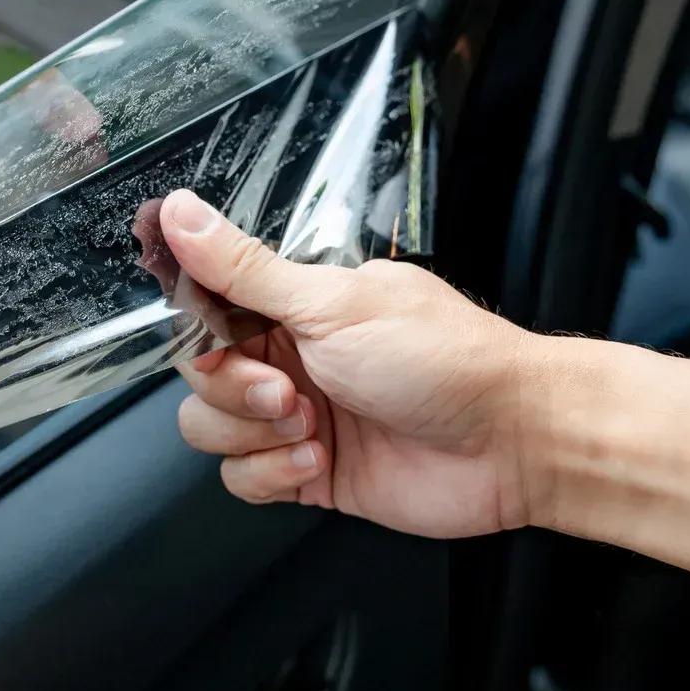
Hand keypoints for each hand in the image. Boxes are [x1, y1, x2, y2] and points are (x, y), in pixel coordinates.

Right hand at [160, 189, 544, 538]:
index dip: (200, 333)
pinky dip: (271, 474)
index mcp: (295, 304)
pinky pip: (244, 479)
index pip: (205, 310)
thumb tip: (179, 211)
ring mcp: (297, 416)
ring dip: (251, 436)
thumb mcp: (331, 303)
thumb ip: (242, 268)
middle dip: (233, 390)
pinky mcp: (306, 471)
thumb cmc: (445, 360)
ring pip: (212, 431)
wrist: (510, 441)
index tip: (224, 342)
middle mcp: (292, 357)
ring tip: (310, 428)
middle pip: (201, 376)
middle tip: (287, 391)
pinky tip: (318, 460)